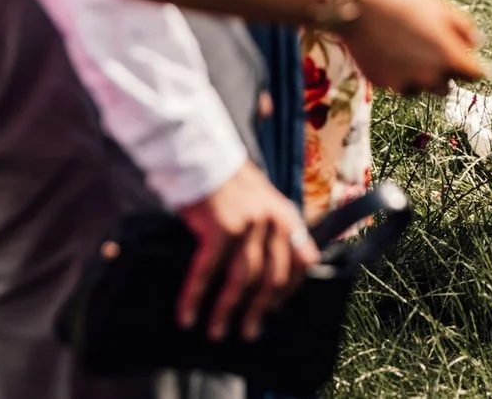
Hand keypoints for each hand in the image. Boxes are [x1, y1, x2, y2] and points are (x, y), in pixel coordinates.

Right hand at [175, 163, 317, 341]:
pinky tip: (187, 316)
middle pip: (273, 278)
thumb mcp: (263, 203)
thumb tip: (265, 272)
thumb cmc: (230, 185)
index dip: (289, 290)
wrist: (204, 159)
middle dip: (259, 310)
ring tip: (216, 332)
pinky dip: (196, 297)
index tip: (274, 310)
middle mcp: (275, 222)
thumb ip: (271, 231)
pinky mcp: (222, 228)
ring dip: (227, 311)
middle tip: (248, 333)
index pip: (303, 262)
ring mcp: (250, 225)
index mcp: (289, 216)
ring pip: (243, 280)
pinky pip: (207, 272)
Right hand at [337, 0, 486, 92]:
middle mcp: (428, 75)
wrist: (355, 3)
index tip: (479, 66)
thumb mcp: (439, 6)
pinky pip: (399, 83)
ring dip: (424, 75)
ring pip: (423, 87)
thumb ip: (462, 28)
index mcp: (449, 56)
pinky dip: (401, 73)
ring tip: (411, 47)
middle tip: (437, 49)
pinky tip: (393, 51)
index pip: (475, 75)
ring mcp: (403, 81)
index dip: (478, 69)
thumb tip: (477, 43)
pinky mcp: (382, 83)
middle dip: (447, 72)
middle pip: (448, 85)